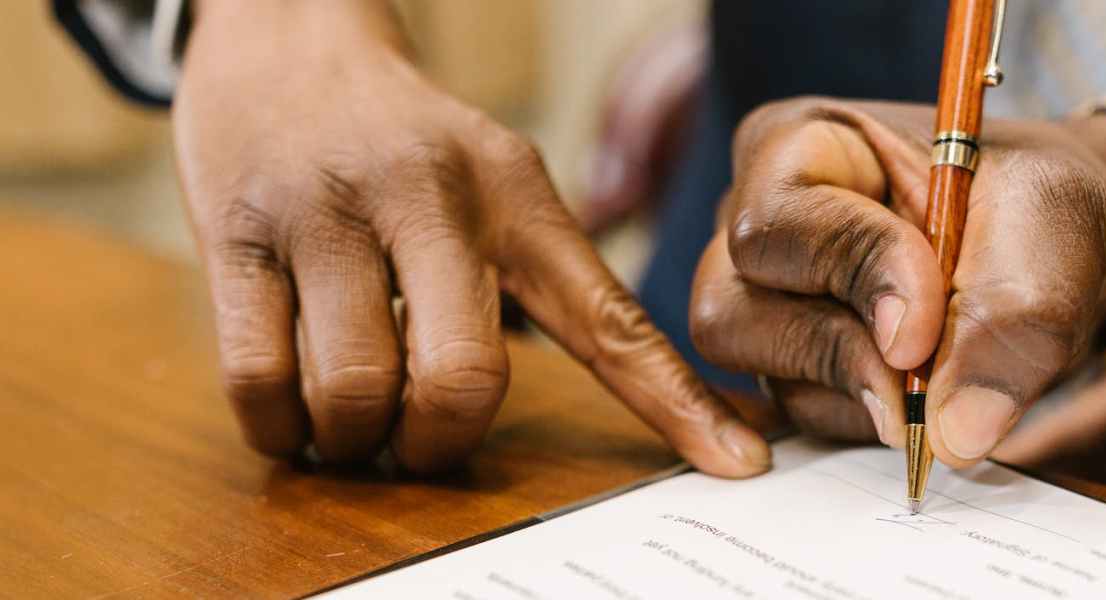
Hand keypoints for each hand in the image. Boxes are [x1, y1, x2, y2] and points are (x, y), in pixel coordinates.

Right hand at [173, 0, 767, 475]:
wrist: (285, 39)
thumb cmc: (408, 144)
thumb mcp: (499, 182)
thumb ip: (551, 280)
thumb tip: (624, 394)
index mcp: (518, 196)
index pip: (612, 319)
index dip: (675, 404)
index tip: (738, 462)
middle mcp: (431, 199)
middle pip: (465, 380)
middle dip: (442, 442)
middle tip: (424, 438)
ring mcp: (327, 215)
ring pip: (355, 392)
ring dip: (356, 441)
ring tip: (356, 420)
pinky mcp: (233, 235)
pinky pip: (258, 380)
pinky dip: (281, 429)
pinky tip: (296, 412)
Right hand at [688, 97, 1105, 466]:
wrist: (1057, 253)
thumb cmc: (1037, 208)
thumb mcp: (1048, 233)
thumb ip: (1010, 323)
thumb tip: (956, 433)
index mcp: (802, 147)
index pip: (781, 221)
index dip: (852, 278)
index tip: (926, 331)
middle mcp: (762, 226)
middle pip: (733, 310)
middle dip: (839, 354)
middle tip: (926, 386)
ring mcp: (765, 303)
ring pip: (764, 375)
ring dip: (862, 394)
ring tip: (947, 376)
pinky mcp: (792, 368)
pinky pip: (800, 418)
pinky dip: (866, 422)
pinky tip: (922, 403)